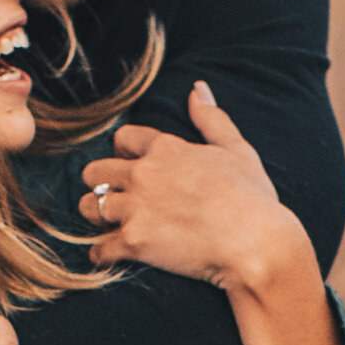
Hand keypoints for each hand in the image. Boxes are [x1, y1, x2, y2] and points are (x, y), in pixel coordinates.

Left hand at [77, 83, 310, 298]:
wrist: (256, 244)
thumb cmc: (252, 198)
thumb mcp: (237, 150)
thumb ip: (212, 119)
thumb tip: (198, 89)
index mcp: (166, 148)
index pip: (123, 138)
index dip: (124, 153)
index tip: (131, 166)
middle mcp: (144, 173)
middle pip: (94, 171)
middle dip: (100, 183)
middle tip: (115, 198)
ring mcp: (136, 207)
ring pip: (88, 207)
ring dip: (96, 216)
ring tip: (109, 226)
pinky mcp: (134, 242)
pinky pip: (99, 248)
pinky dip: (101, 254)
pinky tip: (110, 256)